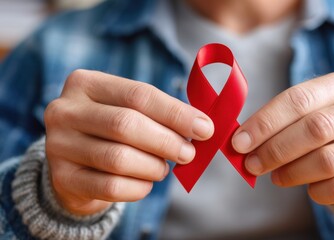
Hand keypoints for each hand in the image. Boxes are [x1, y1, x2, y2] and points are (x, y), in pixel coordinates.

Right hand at [44, 70, 213, 214]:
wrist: (77, 162)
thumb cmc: (112, 131)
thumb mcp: (130, 111)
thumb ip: (160, 114)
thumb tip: (202, 127)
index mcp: (86, 83)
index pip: (139, 95)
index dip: (176, 113)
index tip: (205, 129)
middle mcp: (65, 110)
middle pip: (126, 124)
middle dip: (166, 141)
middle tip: (188, 153)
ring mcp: (58, 144)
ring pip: (118, 158)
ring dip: (153, 166)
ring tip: (164, 168)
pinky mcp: (62, 177)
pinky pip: (111, 186)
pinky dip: (138, 187)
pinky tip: (147, 183)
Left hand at [232, 71, 333, 203]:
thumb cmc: (329, 124)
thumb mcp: (308, 111)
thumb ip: (278, 122)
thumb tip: (241, 143)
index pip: (298, 99)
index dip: (265, 123)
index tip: (239, 143)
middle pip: (315, 129)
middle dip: (275, 150)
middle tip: (252, 164)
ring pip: (328, 161)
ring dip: (292, 173)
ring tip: (276, 176)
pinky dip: (316, 192)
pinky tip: (308, 187)